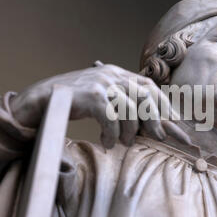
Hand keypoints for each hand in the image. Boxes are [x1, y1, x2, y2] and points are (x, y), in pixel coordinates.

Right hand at [9, 61, 190, 148]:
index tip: (175, 120)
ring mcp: (102, 84)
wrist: (42, 99)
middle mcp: (111, 75)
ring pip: (130, 110)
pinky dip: (111, 134)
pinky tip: (105, 143)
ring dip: (130, 131)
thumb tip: (144, 121)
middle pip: (144, 96)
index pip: (147, 85)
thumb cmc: (74, 101)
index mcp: (116, 73)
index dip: (163, 103)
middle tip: (160, 137)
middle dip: (155, 119)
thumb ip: (121, 101)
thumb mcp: (101, 96)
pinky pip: (112, 119)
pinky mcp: (92, 96)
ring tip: (125, 144)